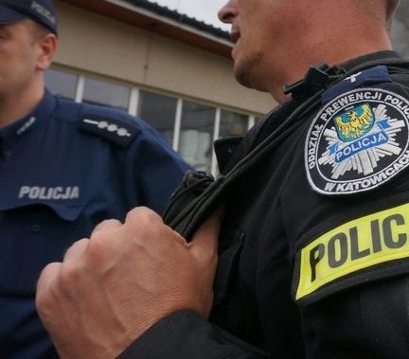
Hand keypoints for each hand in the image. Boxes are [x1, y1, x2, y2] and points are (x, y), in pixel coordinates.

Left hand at [36, 207, 219, 357]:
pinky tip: (85, 302)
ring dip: (91, 266)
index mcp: (141, 229)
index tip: (152, 259)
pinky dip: (65, 286)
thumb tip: (214, 208)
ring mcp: (73, 268)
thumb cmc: (179, 311)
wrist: (150, 357)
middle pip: (108, 233)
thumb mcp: (204, 266)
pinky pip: (53, 276)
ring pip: (80, 253)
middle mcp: (103, 242)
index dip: (148, 238)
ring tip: (108, 294)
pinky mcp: (50, 293)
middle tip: (131, 278)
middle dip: (118, 249)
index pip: (140, 218)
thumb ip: (207, 229)